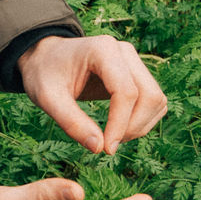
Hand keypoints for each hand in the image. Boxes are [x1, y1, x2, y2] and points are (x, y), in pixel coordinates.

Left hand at [19, 34, 168, 153]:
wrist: (46, 57)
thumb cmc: (44, 74)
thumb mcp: (47, 98)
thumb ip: (71, 122)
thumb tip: (99, 147)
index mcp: (103, 50)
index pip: (126, 91)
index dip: (120, 124)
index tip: (106, 149)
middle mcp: (125, 52)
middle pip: (149, 95)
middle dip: (133, 127)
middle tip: (107, 146)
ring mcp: (134, 62)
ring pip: (156, 100)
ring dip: (140, 126)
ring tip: (110, 138)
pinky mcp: (137, 74)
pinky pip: (154, 101)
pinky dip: (143, 121)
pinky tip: (119, 129)